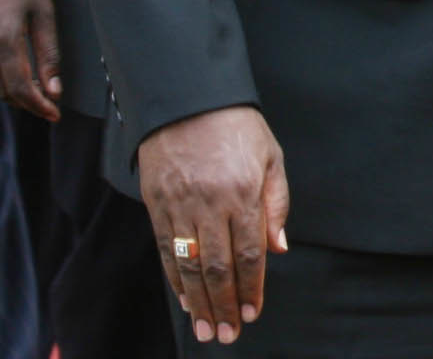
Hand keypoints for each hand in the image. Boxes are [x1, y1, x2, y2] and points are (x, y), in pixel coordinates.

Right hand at [0, 0, 60, 120]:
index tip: (54, 114)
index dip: (38, 105)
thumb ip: (49, 53)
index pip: (20, 87)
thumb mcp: (43, 13)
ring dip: (7, 94)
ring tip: (30, 91)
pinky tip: (7, 78)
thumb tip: (54, 89)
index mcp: (3, 38)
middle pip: (1, 91)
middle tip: (46, 102)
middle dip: (25, 102)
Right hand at [136, 105, 287, 344]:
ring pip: (188, 265)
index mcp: (242, 191)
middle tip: (228, 334)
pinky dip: (174, 279)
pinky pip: (167, 249)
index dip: (252, 287)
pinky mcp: (155, 203)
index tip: (253, 313)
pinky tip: (184, 299)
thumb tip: (277, 249)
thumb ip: (275, 203)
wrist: (187, 98)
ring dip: (198, 302)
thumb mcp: (270, 156)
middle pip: (217, 266)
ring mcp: (178, 204)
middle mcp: (209, 202)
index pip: (249, 252)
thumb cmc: (237, 126)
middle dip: (224, 304)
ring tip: (206, 328)